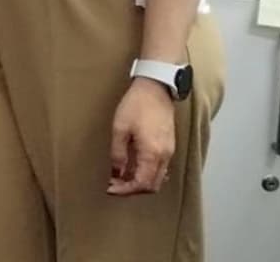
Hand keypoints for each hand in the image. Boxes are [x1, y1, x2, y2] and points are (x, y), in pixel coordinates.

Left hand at [108, 79, 177, 194]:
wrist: (156, 88)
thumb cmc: (136, 105)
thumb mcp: (120, 129)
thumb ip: (118, 154)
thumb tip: (116, 173)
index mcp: (152, 153)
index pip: (142, 184)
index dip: (125, 190)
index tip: (110, 188)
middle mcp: (164, 156)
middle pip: (152, 186)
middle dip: (132, 189)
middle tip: (114, 184)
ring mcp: (169, 151)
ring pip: (157, 178)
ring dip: (140, 182)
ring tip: (120, 176)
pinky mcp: (169, 146)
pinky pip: (160, 168)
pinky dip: (147, 173)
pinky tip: (133, 167)